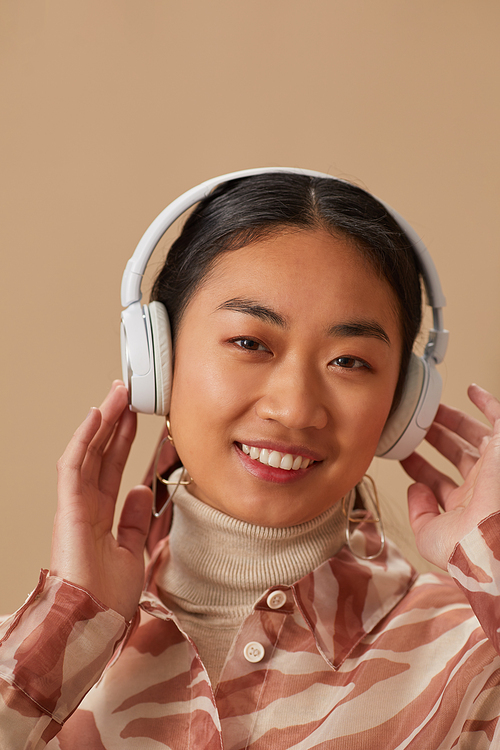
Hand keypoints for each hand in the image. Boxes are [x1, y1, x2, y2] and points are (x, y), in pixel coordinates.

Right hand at [50, 381, 151, 620]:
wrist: (93, 626)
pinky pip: (74, 467)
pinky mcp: (68, 510)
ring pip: (87, 454)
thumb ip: (134, 522)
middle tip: (126, 393)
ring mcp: (75, 507)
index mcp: (100, 518)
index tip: (136, 417)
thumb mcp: (131, 554)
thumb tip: (141, 492)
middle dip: (114, 422)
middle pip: (100, 455)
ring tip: (117, 395)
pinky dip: (84, 440)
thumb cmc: (107, 601)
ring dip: (103, 422)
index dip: (123, 441)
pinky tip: (97, 417)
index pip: (111, 469)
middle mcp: (85, 508)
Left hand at [400, 384, 499, 569]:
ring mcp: (493, 467)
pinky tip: (471, 390)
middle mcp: (482, 486)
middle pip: (456, 455)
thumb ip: (418, 512)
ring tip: (433, 410)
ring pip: (473, 436)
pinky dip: (486, 402)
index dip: (420, 468)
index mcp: (466, 507)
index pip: (439, 482)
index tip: (404, 455)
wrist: (488, 542)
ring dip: (452, 421)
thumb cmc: (464, 547)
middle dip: (436, 439)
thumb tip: (414, 488)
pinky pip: (498, 418)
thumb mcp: (428, 534)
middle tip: (417, 426)